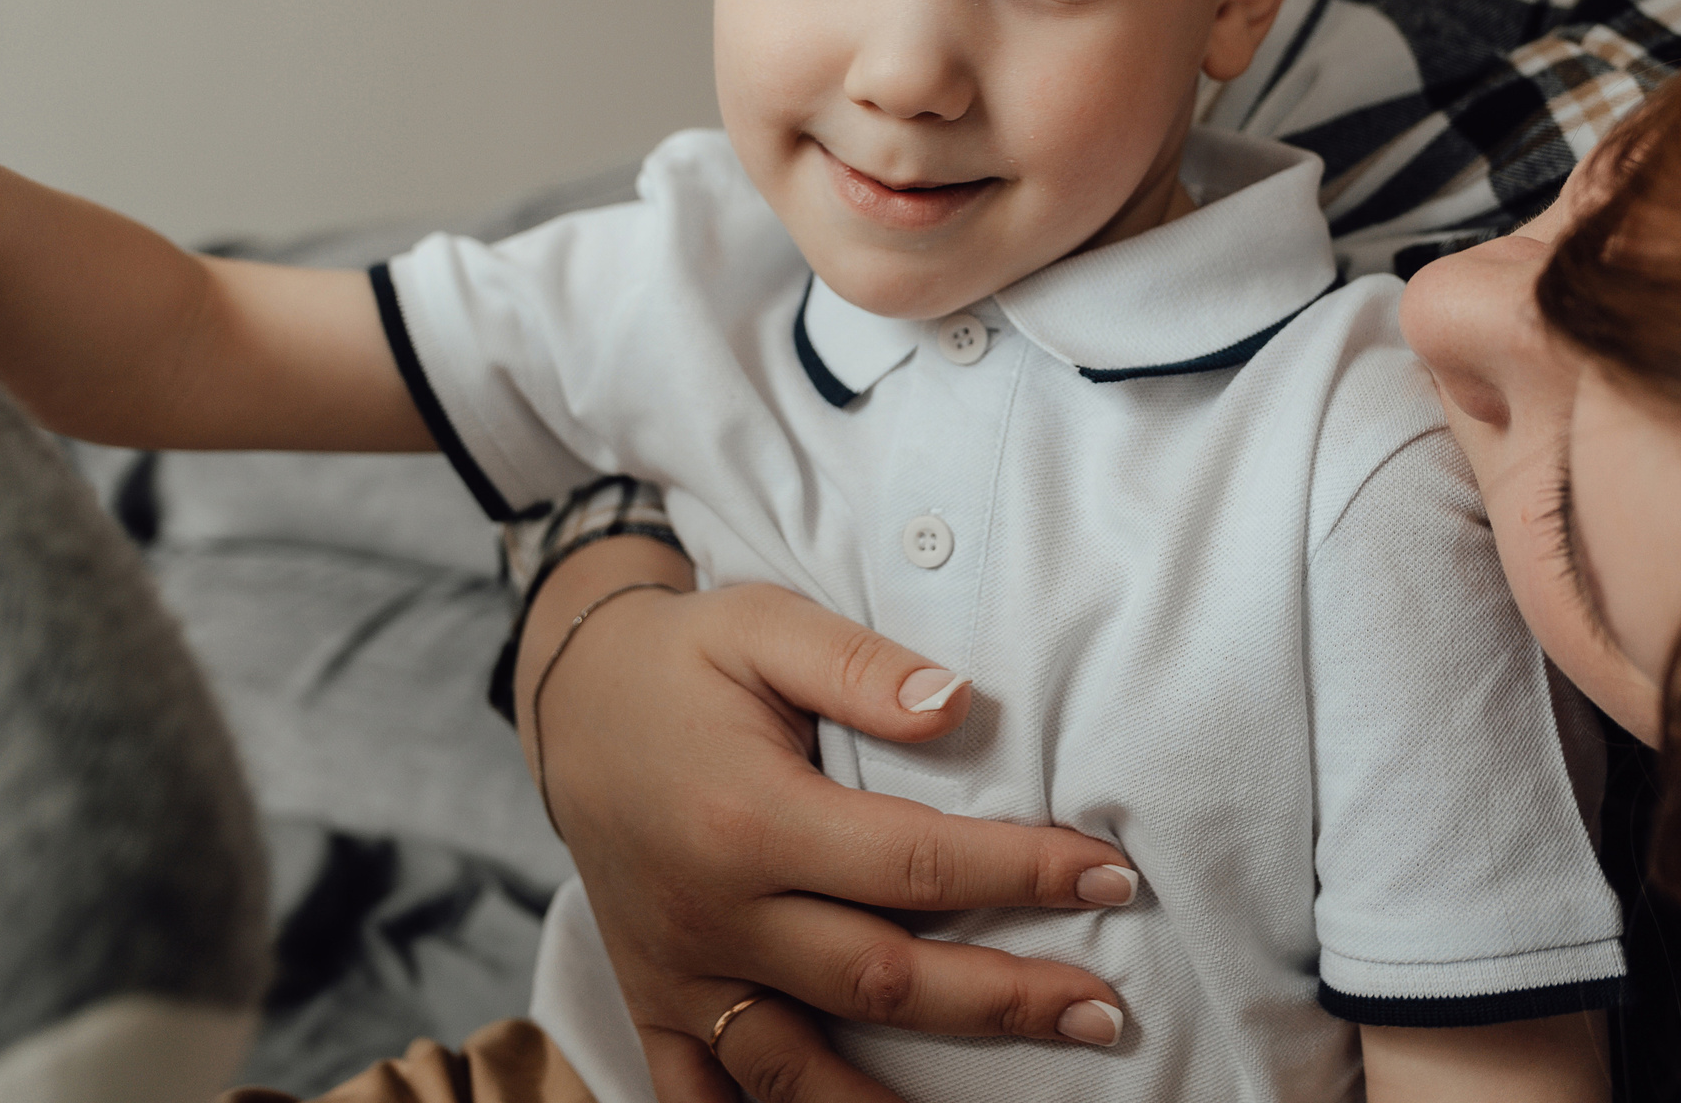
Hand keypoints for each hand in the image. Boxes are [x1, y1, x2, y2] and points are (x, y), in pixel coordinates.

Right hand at [525, 543, 1135, 1102]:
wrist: (569, 697)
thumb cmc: (683, 658)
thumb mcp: (764, 625)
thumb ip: (861, 666)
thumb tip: (961, 706)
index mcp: (749, 818)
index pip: (915, 864)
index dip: (1023, 872)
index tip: (1111, 876)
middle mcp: (713, 912)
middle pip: (882, 981)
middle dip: (1004, 1000)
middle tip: (1104, 1008)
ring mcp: (680, 970)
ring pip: (801, 1070)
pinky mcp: (654, 998)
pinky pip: (698, 1096)